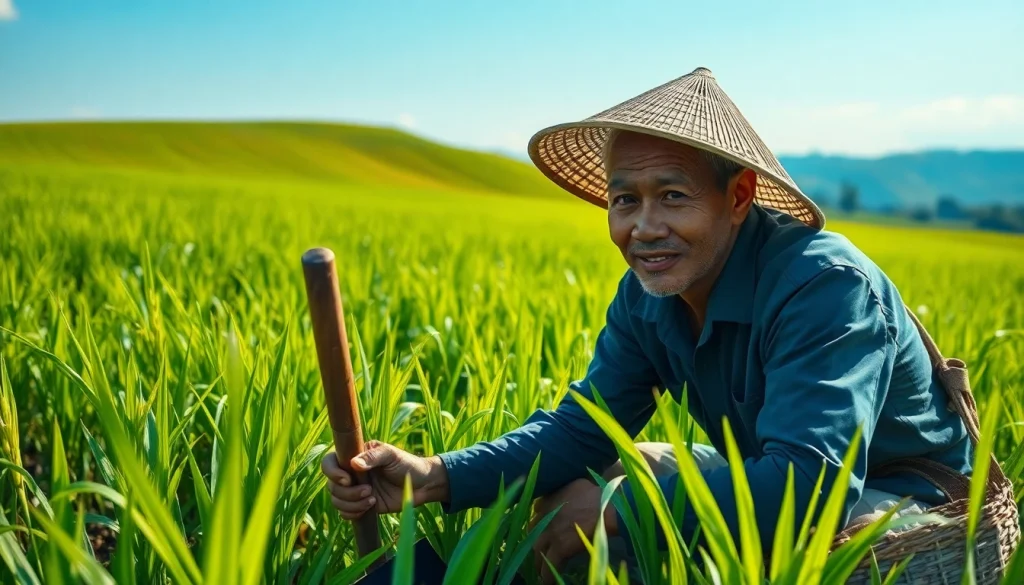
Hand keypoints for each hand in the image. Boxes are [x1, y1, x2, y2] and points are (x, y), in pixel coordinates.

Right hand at [320, 440, 448, 518]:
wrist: (421, 485)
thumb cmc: (407, 464)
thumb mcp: (391, 455)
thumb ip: (373, 457)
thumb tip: (353, 463)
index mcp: (354, 456)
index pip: (329, 462)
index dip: (333, 472)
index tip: (348, 480)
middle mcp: (350, 473)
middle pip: (331, 485)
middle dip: (348, 493)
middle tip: (369, 491)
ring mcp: (354, 490)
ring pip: (336, 501)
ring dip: (352, 504)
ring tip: (372, 500)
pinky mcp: (360, 504)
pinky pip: (344, 513)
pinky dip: (353, 513)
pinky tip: (369, 508)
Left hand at [530, 478, 617, 583]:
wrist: (606, 507)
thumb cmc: (597, 495)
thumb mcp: (576, 485)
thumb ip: (565, 491)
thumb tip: (567, 494)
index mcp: (550, 500)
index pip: (537, 512)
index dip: (540, 521)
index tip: (543, 528)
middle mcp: (546, 516)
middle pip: (533, 532)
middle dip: (535, 543)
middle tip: (539, 552)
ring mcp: (551, 532)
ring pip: (537, 550)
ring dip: (538, 561)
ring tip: (540, 571)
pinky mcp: (559, 547)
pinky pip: (549, 564)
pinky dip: (547, 575)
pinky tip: (547, 581)